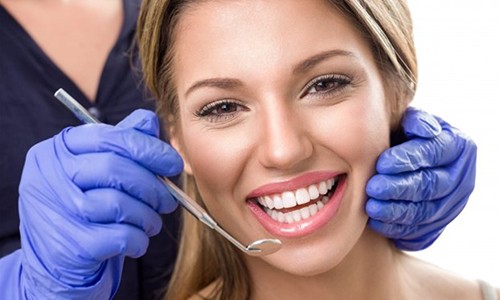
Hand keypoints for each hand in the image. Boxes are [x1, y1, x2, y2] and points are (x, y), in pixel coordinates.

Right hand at [18, 109, 182, 297]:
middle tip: (168, 200)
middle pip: (114, 168)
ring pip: (119, 204)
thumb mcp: (95, 172)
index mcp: (56, 151)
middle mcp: (48, 177)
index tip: (173, 164)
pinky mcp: (70, 246)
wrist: (57, 263)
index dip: (148, 149)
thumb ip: (120, 142)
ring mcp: (56, 212)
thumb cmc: (84, 210)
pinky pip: (120, 236)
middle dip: (152, 185)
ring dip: (147, 215)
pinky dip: (138, 239)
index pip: (109, 137)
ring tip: (151, 222)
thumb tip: (150, 121)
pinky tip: (137, 241)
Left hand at [365, 107, 476, 250]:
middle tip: (373, 187)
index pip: (434, 152)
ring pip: (424, 211)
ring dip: (396, 211)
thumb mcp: (411, 123)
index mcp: (457, 146)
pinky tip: (377, 222)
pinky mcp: (437, 225)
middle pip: (430, 185)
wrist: (409, 165)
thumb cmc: (405, 138)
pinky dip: (397, 228)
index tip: (382, 163)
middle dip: (399, 188)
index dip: (408, 159)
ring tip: (371, 207)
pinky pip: (418, 231)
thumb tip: (421, 128)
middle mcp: (459, 177)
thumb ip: (414, 121)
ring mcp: (451, 204)